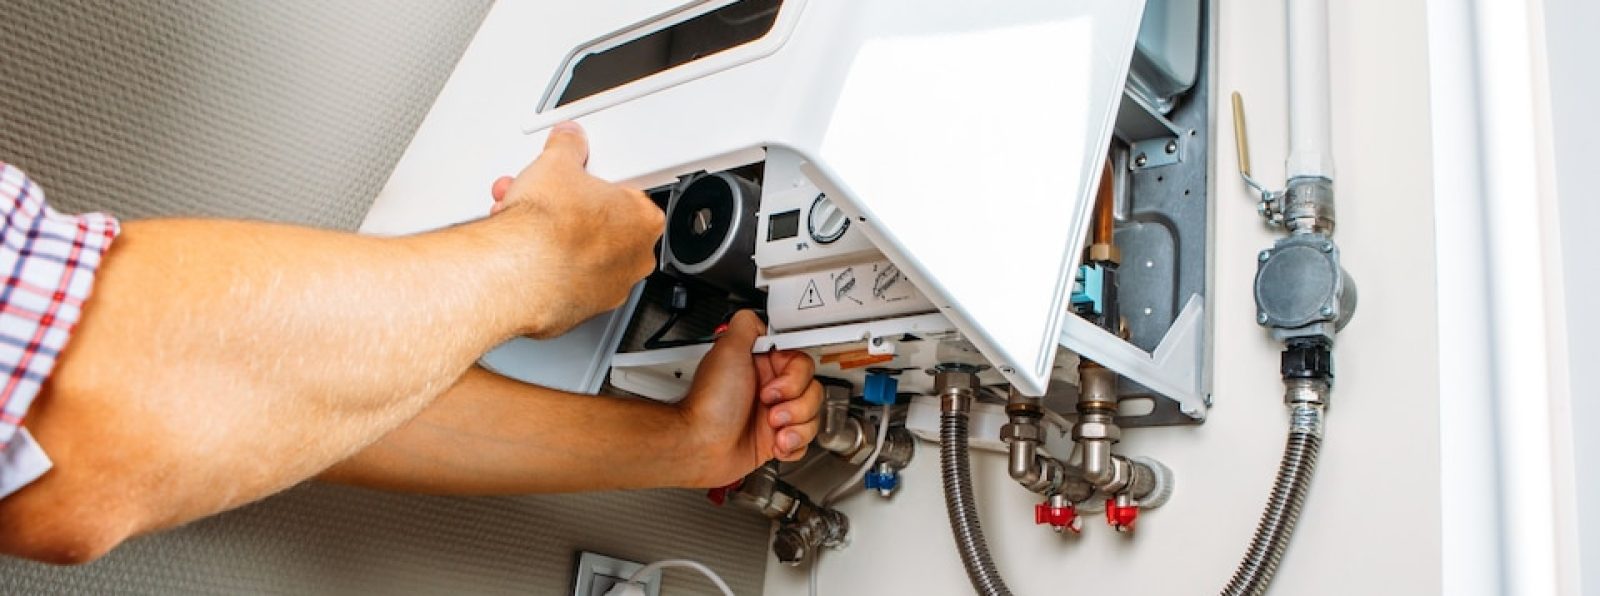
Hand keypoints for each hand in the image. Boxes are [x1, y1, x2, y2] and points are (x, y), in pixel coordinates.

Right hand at [489, 121, 664, 337]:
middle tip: (543, 200)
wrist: (517, 272)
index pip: (627, 194)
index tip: (577, 180)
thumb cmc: (548, 227)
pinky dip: (545, 268)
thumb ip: (568, 146)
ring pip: (581, 255)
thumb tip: (568, 140)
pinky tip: (523, 252)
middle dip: (568, 210)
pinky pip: (564, 282)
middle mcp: (634, 259)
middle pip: (601, 226)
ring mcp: (609, 289)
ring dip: (553, 238)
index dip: (595, 184)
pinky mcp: (580, 311)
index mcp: (643, 220)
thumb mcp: (557, 163)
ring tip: (523, 223)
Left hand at [679, 311, 822, 487]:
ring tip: (772, 428)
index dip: (794, 376)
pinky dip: (794, 444)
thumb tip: (757, 317)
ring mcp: (776, 416)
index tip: (777, 385)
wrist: (702, 445)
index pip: (801, 362)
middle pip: (812, 390)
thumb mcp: (726, 349)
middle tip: (769, 406)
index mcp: (762, 367)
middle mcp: (771, 390)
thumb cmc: (711, 404)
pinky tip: (776, 443)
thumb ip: (746, 326)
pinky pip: (805, 440)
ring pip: (812, 416)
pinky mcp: (778, 441)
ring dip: (796, 425)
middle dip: (795, 403)